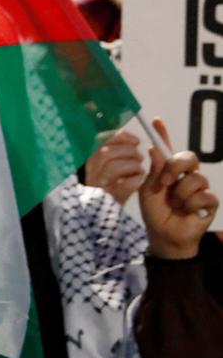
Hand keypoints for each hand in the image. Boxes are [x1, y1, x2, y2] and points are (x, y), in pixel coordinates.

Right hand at [85, 130, 145, 205]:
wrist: (103, 215)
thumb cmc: (110, 187)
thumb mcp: (107, 167)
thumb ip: (115, 151)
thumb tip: (131, 139)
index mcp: (89, 160)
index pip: (100, 140)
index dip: (121, 137)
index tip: (136, 141)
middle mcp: (89, 172)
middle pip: (106, 152)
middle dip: (129, 152)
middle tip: (139, 158)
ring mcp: (98, 187)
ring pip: (114, 167)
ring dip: (133, 166)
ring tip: (138, 170)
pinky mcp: (110, 200)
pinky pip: (126, 185)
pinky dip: (136, 180)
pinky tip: (137, 181)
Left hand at [138, 118, 217, 259]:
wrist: (164, 235)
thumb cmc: (155, 213)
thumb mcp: (148, 191)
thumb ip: (154, 172)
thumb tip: (153, 148)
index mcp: (168, 172)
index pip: (168, 150)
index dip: (163, 134)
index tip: (155, 121)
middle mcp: (185, 176)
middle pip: (189, 158)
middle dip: (176, 167)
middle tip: (164, 182)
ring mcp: (199, 188)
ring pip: (196, 179)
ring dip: (180, 194)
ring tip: (174, 205)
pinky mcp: (209, 201)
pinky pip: (203, 196)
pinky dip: (190, 205)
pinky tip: (186, 211)